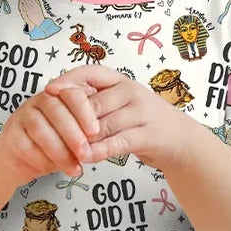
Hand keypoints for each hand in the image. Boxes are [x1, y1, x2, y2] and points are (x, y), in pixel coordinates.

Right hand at [0, 78, 101, 185]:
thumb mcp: (72, 138)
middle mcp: (38, 102)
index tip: (95, 132)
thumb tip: (102, 142)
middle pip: (56, 110)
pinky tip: (53, 170)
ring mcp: (22, 117)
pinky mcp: (10, 136)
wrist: (19, 160)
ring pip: (40, 129)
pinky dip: (43, 160)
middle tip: (85, 153)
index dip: (84, 112)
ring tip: (73, 167)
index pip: (72, 94)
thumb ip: (84, 134)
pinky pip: (27, 146)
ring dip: (60, 151)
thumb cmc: (50, 146)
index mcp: (58, 96)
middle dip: (73, 134)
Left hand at [41, 64, 192, 173]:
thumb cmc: (142, 122)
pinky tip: (86, 158)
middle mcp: (131, 91)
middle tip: (52, 133)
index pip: (90, 72)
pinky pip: (118, 142)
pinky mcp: (149, 135)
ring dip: (82, 140)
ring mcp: (142, 112)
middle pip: (92, 104)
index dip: (68, 80)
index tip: (49, 91)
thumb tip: (58, 101)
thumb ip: (95, 102)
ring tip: (65, 150)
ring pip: (103, 125)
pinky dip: (100, 151)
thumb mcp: (120, 104)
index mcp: (121, 81)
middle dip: (71, 120)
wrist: (181, 140)